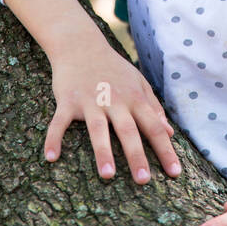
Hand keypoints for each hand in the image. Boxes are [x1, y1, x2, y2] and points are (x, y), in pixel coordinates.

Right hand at [46, 32, 181, 185]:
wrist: (81, 44)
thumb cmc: (113, 69)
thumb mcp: (138, 83)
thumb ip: (153, 106)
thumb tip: (170, 132)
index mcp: (134, 98)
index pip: (154, 127)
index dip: (165, 150)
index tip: (175, 174)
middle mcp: (114, 100)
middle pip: (128, 130)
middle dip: (137, 156)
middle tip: (144, 181)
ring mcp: (90, 101)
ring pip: (98, 129)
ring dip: (103, 152)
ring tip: (107, 176)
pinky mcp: (68, 101)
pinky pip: (59, 122)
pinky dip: (54, 139)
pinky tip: (51, 157)